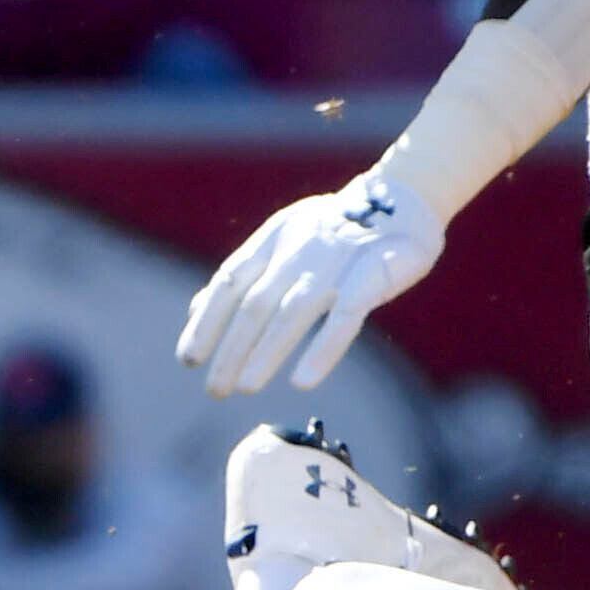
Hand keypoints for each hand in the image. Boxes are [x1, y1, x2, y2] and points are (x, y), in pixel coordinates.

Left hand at [176, 172, 447, 395]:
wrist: (402, 200)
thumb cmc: (334, 230)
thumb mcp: (280, 241)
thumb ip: (243, 275)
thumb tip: (196, 308)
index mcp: (271, 240)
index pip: (229, 283)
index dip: (206, 322)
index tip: (188, 358)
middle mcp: (296, 251)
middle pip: (254, 305)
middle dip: (231, 349)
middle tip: (215, 388)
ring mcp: (333, 263)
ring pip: (292, 312)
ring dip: (265, 352)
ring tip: (245, 387)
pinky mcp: (372, 276)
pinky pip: (344, 317)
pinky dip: (322, 349)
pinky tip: (302, 380)